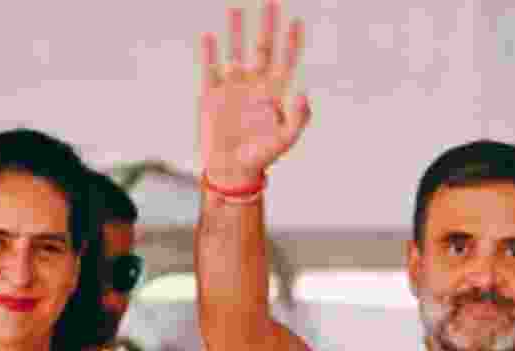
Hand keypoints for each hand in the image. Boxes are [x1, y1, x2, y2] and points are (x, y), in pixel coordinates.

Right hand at [199, 1, 310, 186]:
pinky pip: (210, 69)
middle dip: (267, 25)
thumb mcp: (285, 140)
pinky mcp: (212, 95)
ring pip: (235, 52)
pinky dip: (210, 53)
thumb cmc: (262, 156)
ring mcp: (233, 87)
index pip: (286, 61)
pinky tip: (210, 36)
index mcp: (275, 93)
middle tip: (271, 1)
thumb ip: (298, 118)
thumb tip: (303, 92)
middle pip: (262, 48)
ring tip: (237, 8)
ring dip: (236, 31)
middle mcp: (254, 84)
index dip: (291, 42)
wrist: (232, 170)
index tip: (296, 21)